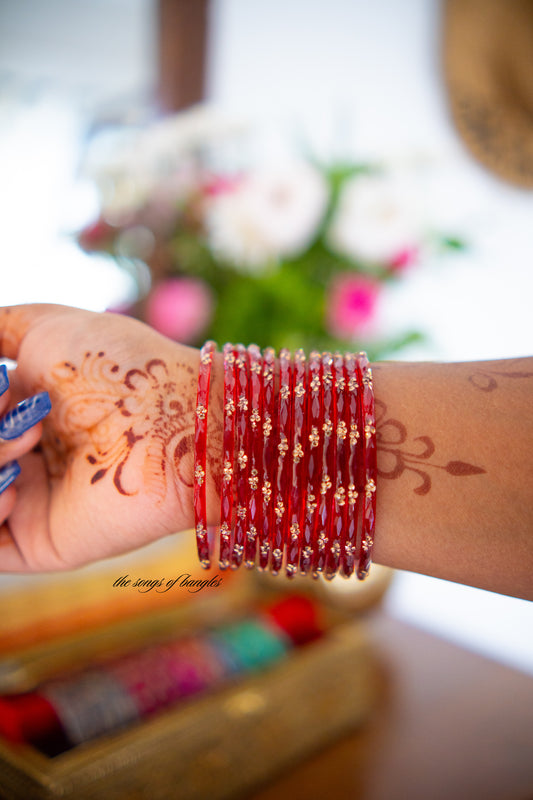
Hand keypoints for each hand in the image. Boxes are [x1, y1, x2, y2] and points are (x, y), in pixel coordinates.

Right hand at [0, 304, 204, 570]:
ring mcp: (29, 504)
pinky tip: (13, 487)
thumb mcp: (44, 326)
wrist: (175, 417)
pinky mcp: (41, 544)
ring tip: (30, 442)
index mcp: (21, 416)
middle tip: (31, 417)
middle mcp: (23, 461)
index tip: (6, 383)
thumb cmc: (119, 364)